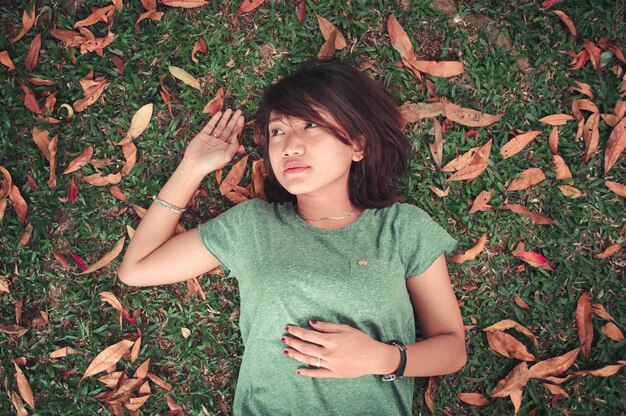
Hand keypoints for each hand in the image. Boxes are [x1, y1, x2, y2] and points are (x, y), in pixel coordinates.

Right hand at [182, 108, 244, 173]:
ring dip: (225, 118)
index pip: (234, 135)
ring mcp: (211, 139)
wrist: (195, 165)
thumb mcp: (227, 155)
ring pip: (220, 126)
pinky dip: (214, 119)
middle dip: (234, 120)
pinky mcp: (203, 135)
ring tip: (230, 110)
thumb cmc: (212, 163)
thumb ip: (233, 145)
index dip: (239, 126)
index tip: (242, 117)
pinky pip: (210, 126)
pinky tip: (219, 113)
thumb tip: (237, 134)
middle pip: (229, 129)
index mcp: (226, 148)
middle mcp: (220, 143)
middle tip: (239, 111)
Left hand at [282, 320, 398, 377]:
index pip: (308, 335)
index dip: (296, 331)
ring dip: (295, 354)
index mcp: (331, 340)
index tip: (288, 328)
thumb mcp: (346, 328)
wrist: (375, 358)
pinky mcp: (334, 374)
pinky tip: (298, 369)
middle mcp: (328, 353)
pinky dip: (306, 372)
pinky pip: (317, 373)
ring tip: (286, 350)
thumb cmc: (362, 341)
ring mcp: (330, 364)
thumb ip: (327, 326)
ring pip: (308, 359)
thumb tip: (311, 323)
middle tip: (284, 338)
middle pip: (305, 347)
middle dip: (293, 341)